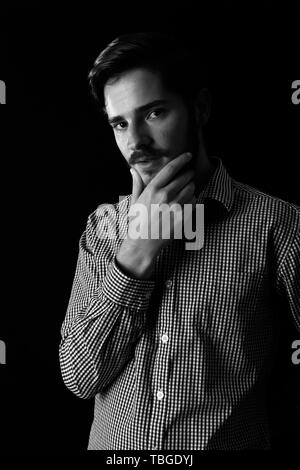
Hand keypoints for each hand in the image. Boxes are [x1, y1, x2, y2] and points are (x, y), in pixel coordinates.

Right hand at [116, 152, 194, 278]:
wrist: (143, 243)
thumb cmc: (138, 222)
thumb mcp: (135, 201)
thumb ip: (137, 184)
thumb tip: (133, 170)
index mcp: (152, 189)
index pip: (171, 168)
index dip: (182, 159)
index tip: (188, 155)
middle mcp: (165, 196)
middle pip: (185, 177)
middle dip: (188, 175)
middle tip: (189, 176)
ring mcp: (175, 206)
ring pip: (192, 189)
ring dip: (191, 188)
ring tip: (185, 192)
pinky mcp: (183, 217)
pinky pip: (195, 202)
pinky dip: (193, 201)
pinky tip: (185, 204)